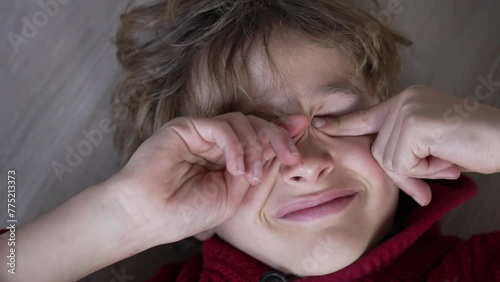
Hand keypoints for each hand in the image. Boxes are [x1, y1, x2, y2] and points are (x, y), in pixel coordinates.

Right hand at [112, 112, 308, 243]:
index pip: (258, 137)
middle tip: (292, 156)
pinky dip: (235, 145)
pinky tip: (235, 167)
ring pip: (241, 121)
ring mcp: (201, 134)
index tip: (302, 133)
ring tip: (249, 174)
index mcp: (226, 158)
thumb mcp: (235, 194)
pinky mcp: (187, 127)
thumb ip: (256, 169)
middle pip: (254, 124)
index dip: (280, 134)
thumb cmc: (187, 212)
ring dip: (254, 147)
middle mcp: (216, 143)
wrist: (149, 216)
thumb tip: (282, 147)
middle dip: (277, 137)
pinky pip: (222, 126)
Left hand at [311, 85, 499, 205]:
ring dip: (419, 170)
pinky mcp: (413, 124)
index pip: (368, 115)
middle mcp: (404, 100)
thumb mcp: (431, 146)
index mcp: (407, 101)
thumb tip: (391, 174)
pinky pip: (402, 163)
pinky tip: (446, 157)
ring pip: (389, 159)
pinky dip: (425, 170)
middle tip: (440, 169)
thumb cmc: (473, 143)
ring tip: (446, 158)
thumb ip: (406, 152)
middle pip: (379, 150)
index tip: (320, 124)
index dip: (343, 123)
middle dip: (405, 171)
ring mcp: (407, 110)